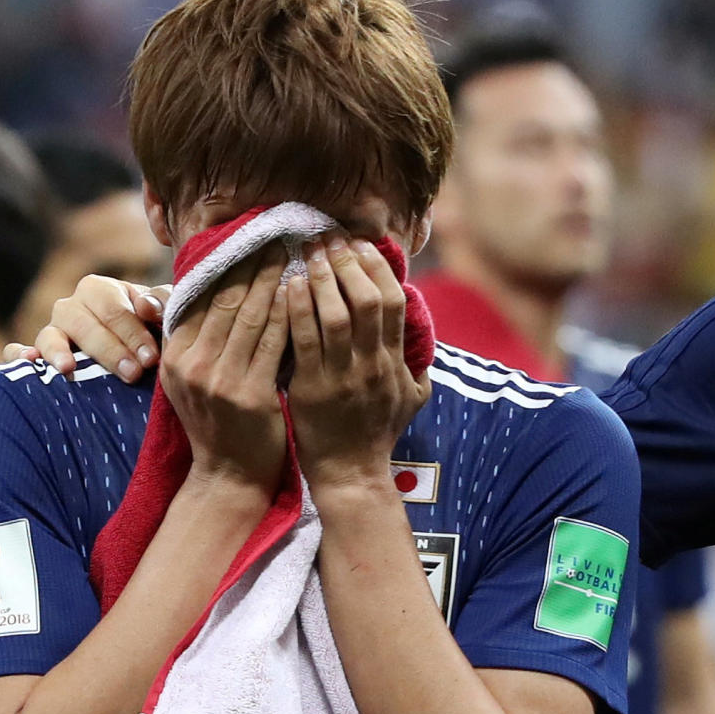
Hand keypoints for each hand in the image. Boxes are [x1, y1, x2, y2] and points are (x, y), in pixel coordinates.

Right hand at [1, 275, 166, 380]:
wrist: (129, 361)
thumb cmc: (147, 332)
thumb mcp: (160, 315)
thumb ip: (162, 304)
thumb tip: (147, 308)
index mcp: (100, 290)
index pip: (114, 308)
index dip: (133, 332)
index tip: (151, 358)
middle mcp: (72, 306)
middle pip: (84, 323)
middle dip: (110, 349)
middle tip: (132, 373)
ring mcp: (52, 330)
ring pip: (51, 335)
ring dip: (60, 352)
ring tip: (69, 368)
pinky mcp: (37, 354)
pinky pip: (17, 352)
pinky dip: (18, 355)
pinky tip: (28, 361)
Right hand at [163, 247, 288, 496]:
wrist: (228, 478)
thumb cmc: (219, 425)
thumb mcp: (192, 380)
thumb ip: (199, 339)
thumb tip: (215, 285)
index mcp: (175, 356)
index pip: (203, 296)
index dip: (229, 264)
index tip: (251, 236)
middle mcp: (192, 365)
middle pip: (228, 299)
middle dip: (256, 262)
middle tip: (280, 232)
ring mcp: (220, 381)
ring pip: (253, 315)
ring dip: (277, 279)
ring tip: (297, 252)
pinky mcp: (250, 396)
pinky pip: (275, 343)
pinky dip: (290, 314)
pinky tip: (305, 292)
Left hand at [286, 233, 427, 491]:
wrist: (350, 476)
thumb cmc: (375, 438)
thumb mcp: (411, 403)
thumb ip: (418, 371)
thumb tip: (427, 345)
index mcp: (394, 363)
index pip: (393, 302)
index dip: (377, 268)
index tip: (358, 245)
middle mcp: (372, 365)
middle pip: (368, 300)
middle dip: (348, 263)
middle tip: (327, 237)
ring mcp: (342, 377)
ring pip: (337, 315)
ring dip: (322, 278)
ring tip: (308, 251)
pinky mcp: (312, 389)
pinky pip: (305, 341)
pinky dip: (297, 309)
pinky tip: (288, 284)